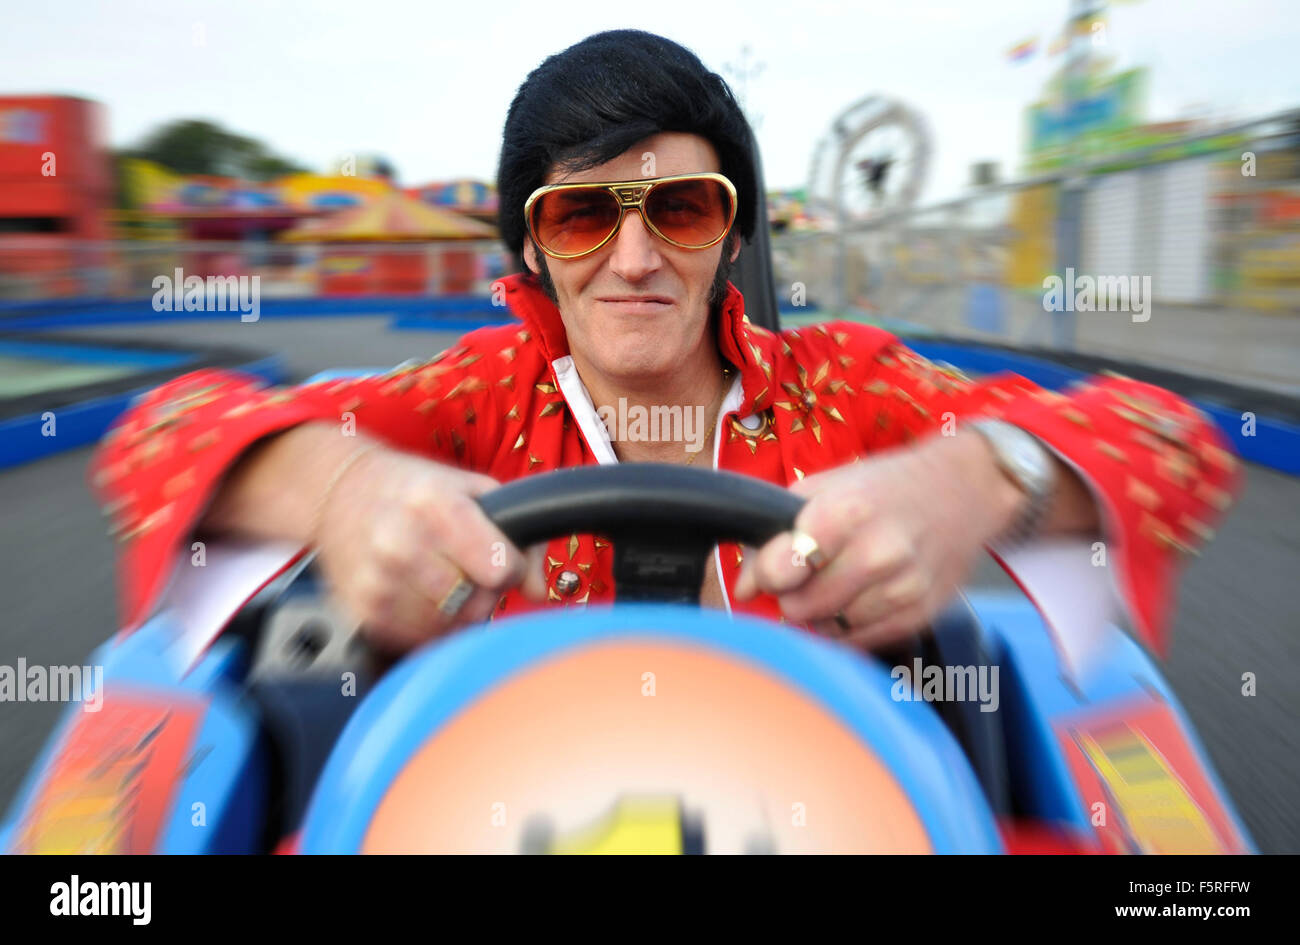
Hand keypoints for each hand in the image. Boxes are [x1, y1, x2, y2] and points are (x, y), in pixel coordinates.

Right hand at [313, 442, 546, 651]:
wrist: (338, 492)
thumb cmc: (414, 489)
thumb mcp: (472, 489)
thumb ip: (518, 533)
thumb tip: (539, 591)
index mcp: (434, 505)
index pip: (497, 567)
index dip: (509, 566)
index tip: (499, 557)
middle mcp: (401, 544)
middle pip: (477, 603)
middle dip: (485, 591)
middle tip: (471, 570)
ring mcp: (378, 581)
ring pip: (451, 627)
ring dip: (459, 612)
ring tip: (445, 580)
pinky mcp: (364, 611)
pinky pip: (420, 638)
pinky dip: (431, 624)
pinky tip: (422, 595)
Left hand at [733, 432, 1023, 648]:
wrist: (964, 492)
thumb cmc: (884, 487)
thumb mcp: (825, 487)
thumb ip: (776, 533)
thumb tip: (744, 589)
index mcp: (847, 512)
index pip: (783, 568)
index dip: (768, 573)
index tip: (774, 567)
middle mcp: (878, 553)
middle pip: (799, 607)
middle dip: (792, 594)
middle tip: (807, 573)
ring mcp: (902, 589)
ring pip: (827, 629)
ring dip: (821, 612)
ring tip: (838, 579)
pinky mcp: (918, 615)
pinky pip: (858, 641)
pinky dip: (847, 625)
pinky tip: (858, 595)